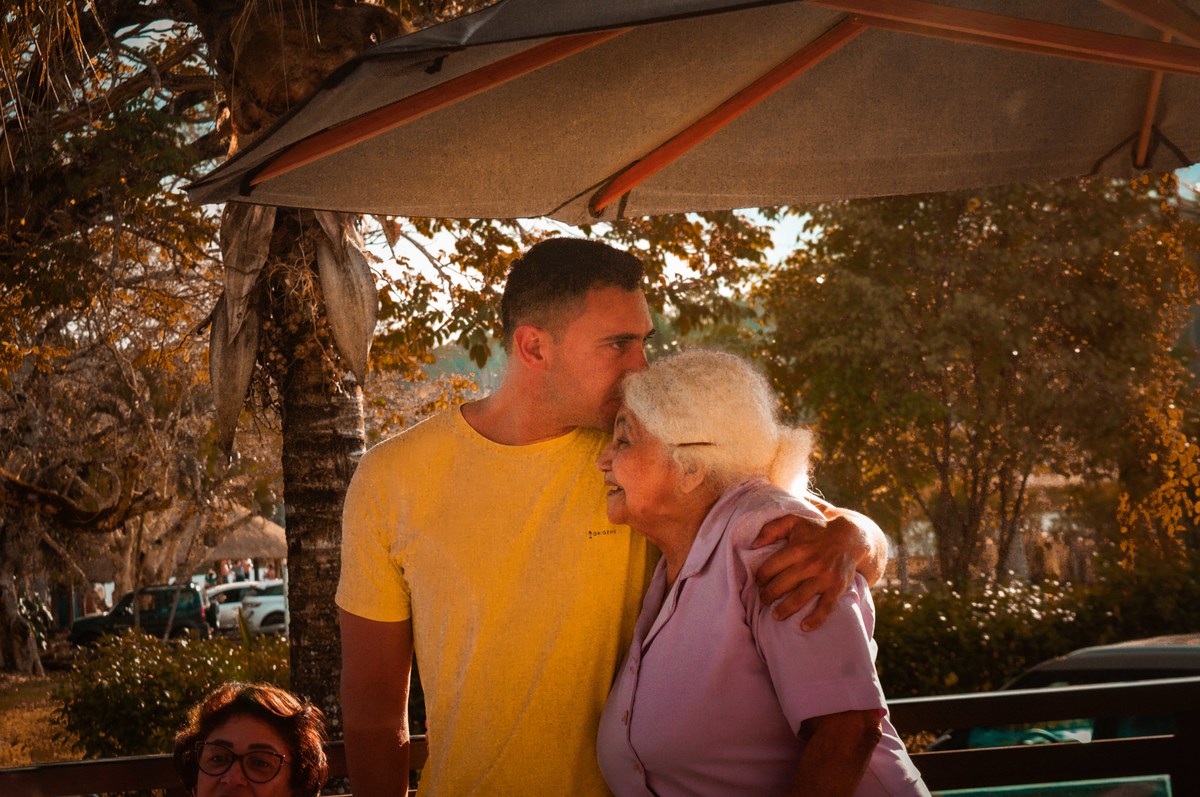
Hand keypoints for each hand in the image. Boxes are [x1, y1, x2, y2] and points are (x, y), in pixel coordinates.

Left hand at [752, 512, 867, 629]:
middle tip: (763, 599)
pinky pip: (825, 607)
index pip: (771, 567)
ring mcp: (824, 577)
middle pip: (782, 584)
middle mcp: (810, 563)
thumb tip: (753, 544)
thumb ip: (771, 529)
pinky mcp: (837, 588)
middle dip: (768, 595)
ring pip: (799, 598)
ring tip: (775, 615)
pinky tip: (804, 627)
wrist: (850, 537)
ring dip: (784, 609)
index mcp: (797, 548)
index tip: (758, 582)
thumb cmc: (816, 530)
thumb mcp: (794, 521)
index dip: (761, 577)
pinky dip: (815, 619)